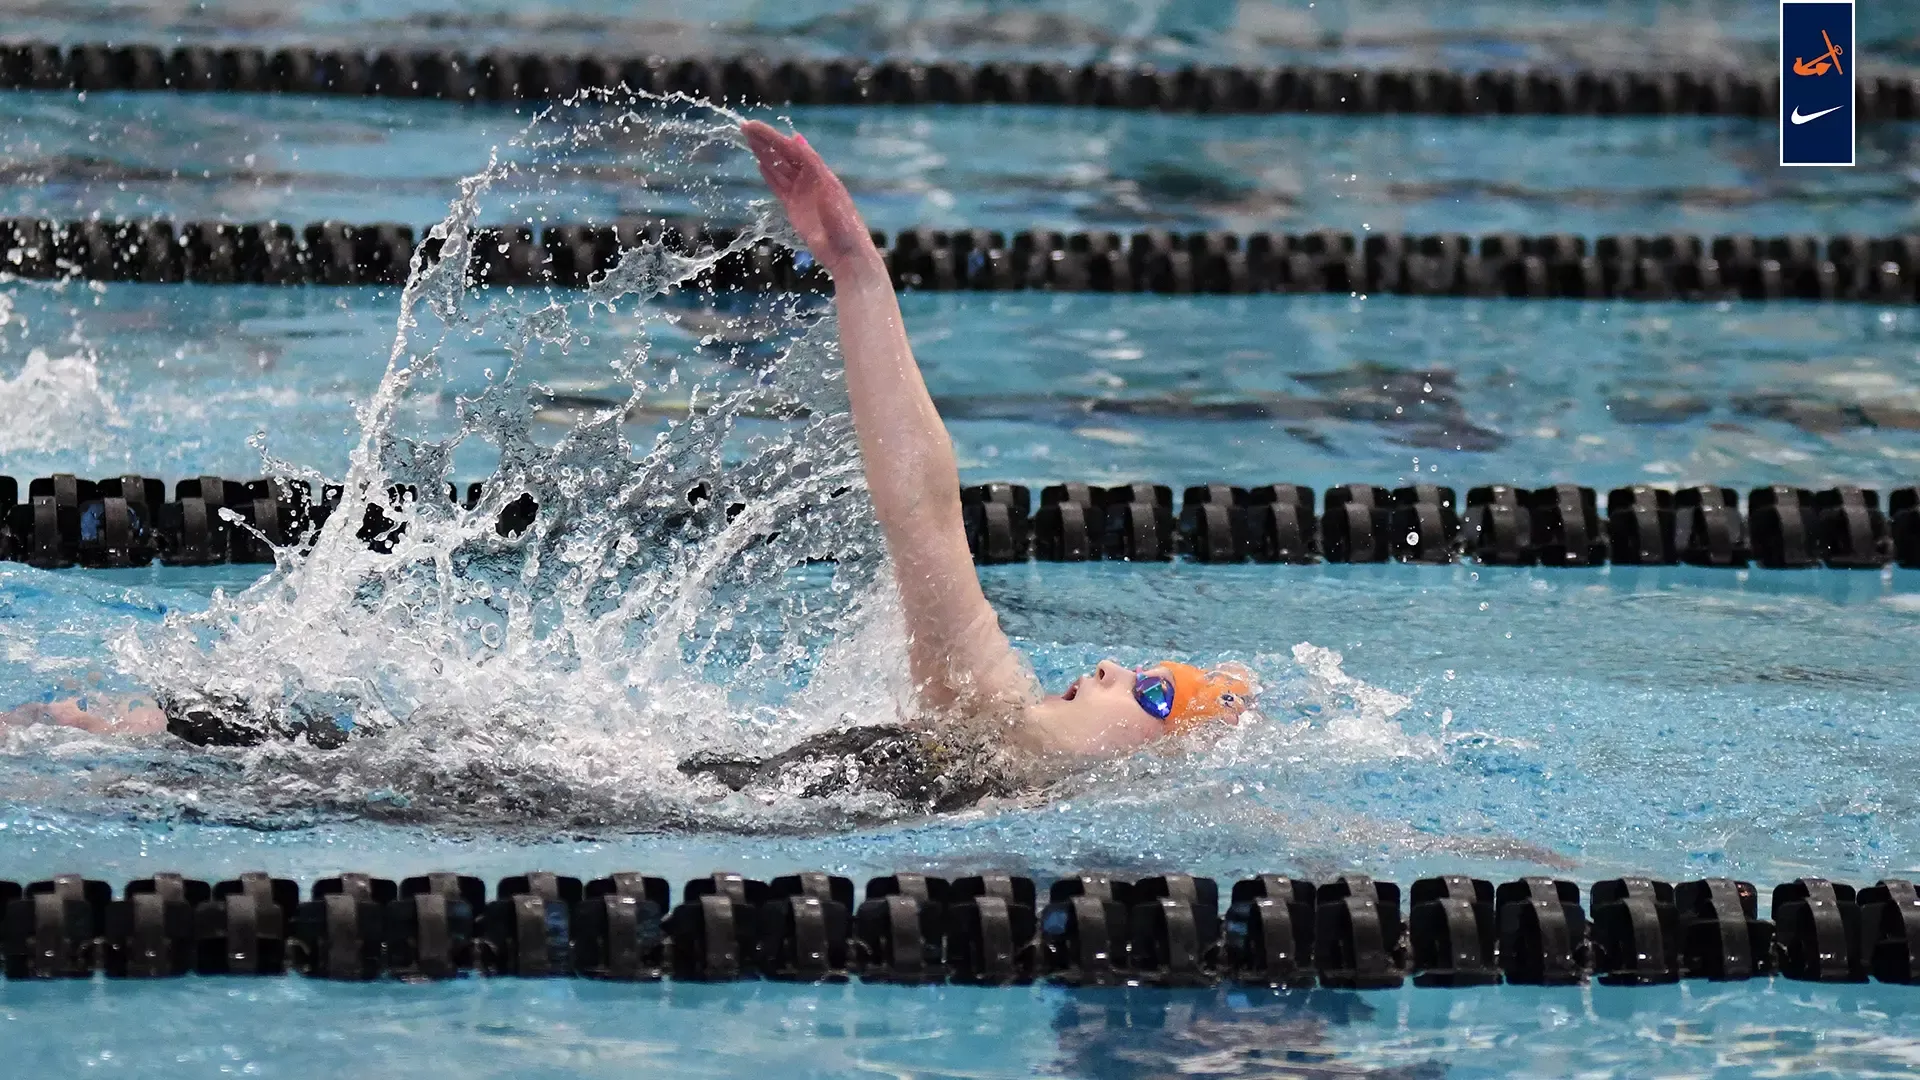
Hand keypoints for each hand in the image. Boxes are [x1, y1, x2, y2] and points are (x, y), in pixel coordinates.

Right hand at [741, 120, 877, 278]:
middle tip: (745, 127)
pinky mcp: (795, 208)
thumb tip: (798, 140)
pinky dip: (770, 176)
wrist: (846, 255)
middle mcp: (811, 180)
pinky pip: (779, 188)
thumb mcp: (830, 195)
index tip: (756, 127)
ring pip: (779, 169)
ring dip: (764, 155)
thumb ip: (813, 169)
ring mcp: (802, 194)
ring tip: (748, 140)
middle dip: (765, 141)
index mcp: (821, 174)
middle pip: (784, 156)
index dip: (774, 137)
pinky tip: (760, 164)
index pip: (793, 149)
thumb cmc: (845, 226)